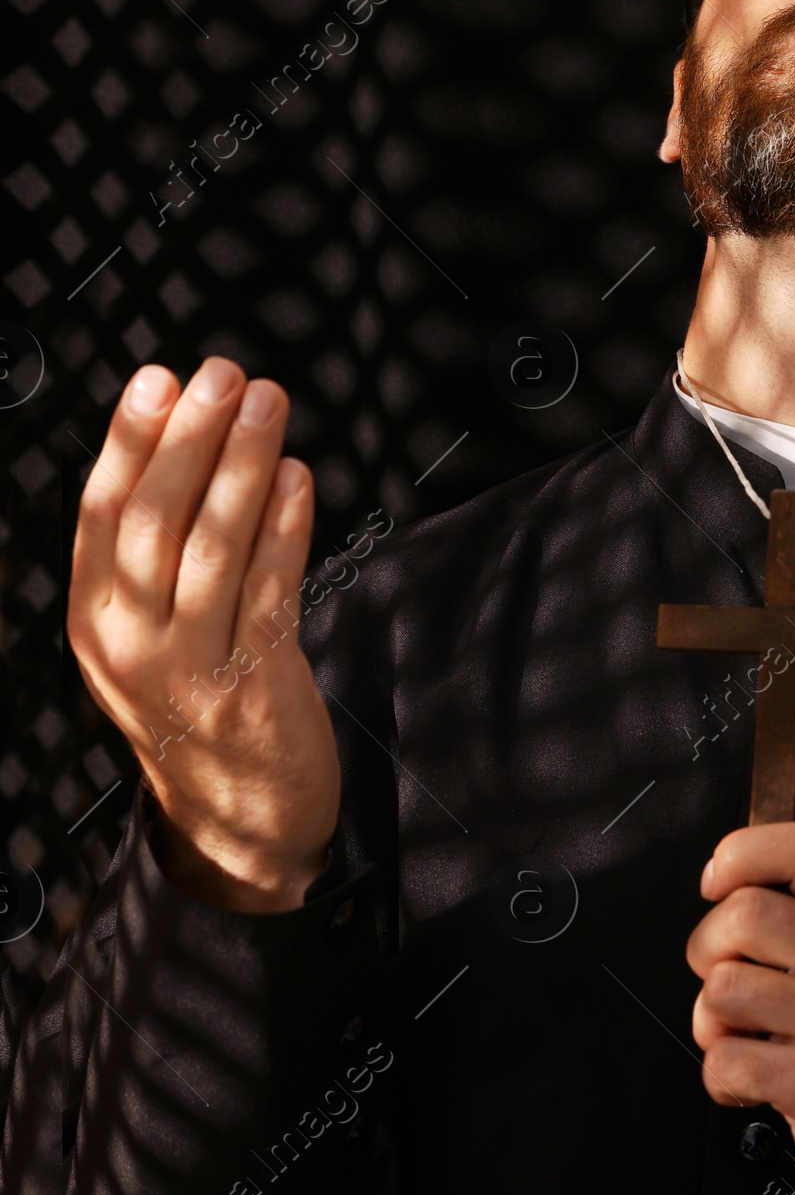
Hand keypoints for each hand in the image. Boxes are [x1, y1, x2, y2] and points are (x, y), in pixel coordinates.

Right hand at [67, 359, 340, 911]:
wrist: (237, 821)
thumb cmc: (198, 703)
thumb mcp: (147, 635)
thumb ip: (151, 557)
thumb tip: (182, 437)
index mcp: (97, 622)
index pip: (102, 516)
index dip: (129, 443)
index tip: (156, 380)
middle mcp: (132, 644)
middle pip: (153, 522)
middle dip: (188, 439)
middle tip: (220, 374)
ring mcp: (190, 669)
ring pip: (212, 550)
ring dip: (241, 468)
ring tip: (265, 404)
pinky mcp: (254, 686)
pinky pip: (269, 593)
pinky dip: (284, 528)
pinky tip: (297, 478)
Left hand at [686, 823, 794, 1194]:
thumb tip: (725, 878)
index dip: (745, 851)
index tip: (715, 881)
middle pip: (746, 914)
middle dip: (707, 946)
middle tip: (725, 978)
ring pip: (722, 989)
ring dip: (711, 1021)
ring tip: (747, 1039)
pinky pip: (723, 1060)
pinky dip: (721, 1078)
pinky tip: (753, 1084)